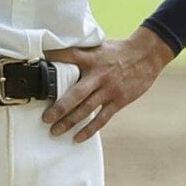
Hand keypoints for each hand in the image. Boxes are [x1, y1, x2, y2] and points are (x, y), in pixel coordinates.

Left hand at [42, 26, 175, 141]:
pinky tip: (77, 138)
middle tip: (45, 119)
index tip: (38, 64)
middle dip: (59, 107)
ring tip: (55, 131)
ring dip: (70, 122)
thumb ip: (82, 55)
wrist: (147, 55)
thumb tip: (59, 58)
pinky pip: (102, 118)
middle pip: (76, 93)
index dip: (53, 58)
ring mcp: (109, 89)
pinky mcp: (119, 100)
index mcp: (92, 58)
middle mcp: (99, 74)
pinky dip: (89, 130)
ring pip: (86, 109)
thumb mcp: (100, 47)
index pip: (69, 56)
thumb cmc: (120, 51)